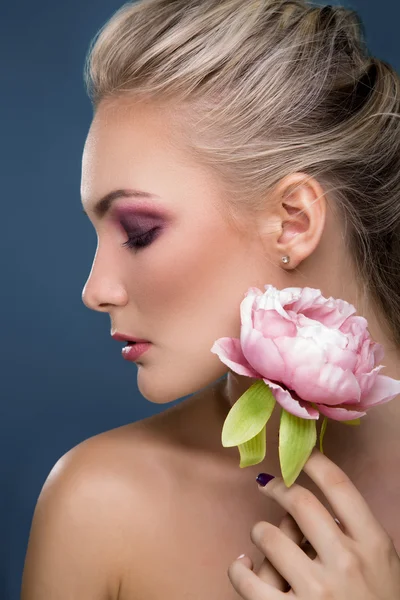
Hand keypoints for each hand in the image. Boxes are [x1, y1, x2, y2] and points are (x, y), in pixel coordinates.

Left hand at [228, 448, 399, 598]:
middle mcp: (347, 562)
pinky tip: (242, 567)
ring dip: (260, 531)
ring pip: (269, 536)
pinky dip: (238, 570)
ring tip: (262, 536)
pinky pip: (247, 581)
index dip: (313, 461)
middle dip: (278, 488)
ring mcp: (318, 591)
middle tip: (269, 485)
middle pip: (300, 503)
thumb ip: (361, 535)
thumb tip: (329, 504)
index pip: (339, 486)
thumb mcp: (386, 568)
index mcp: (374, 544)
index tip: (298, 456)